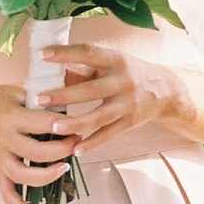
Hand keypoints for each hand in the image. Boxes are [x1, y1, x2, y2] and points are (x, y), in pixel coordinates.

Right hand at [0, 84, 81, 203]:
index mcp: (10, 116)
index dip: (66, 126)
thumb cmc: (3, 100)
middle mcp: (2, 138)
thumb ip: (45, 98)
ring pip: (22, 175)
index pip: (44, 124)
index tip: (78, 125)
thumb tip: (77, 99)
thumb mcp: (21, 90)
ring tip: (64, 169)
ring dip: (47, 176)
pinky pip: (6, 192)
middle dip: (62, 150)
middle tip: (75, 144)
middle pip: (36, 153)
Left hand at [34, 43, 174, 153]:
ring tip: (54, 128)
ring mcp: (128, 103)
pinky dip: (92, 143)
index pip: (89, 53)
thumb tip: (50, 72)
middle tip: (39, 99)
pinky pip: (108, 134)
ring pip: (99, 117)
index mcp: (115, 60)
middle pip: (92, 90)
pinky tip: (74, 150)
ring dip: (76, 123)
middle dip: (64, 95)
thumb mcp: (109, 64)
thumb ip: (82, 70)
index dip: (66, 53)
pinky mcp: (130, 122)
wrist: (164, 90)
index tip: (42, 55)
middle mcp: (123, 81)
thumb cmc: (125, 74)